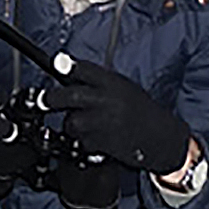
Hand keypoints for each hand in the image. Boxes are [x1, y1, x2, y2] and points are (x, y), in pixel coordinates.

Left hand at [40, 54, 191, 174]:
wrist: (163, 139)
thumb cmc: (144, 112)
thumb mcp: (125, 88)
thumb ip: (101, 82)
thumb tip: (71, 73)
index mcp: (114, 84)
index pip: (82, 69)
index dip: (65, 67)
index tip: (55, 65)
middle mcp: (106, 100)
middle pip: (68, 96)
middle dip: (52, 98)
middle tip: (46, 100)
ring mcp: (103, 122)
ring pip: (71, 121)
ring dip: (71, 123)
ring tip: (85, 123)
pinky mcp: (101, 143)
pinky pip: (81, 140)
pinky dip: (83, 140)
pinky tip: (97, 136)